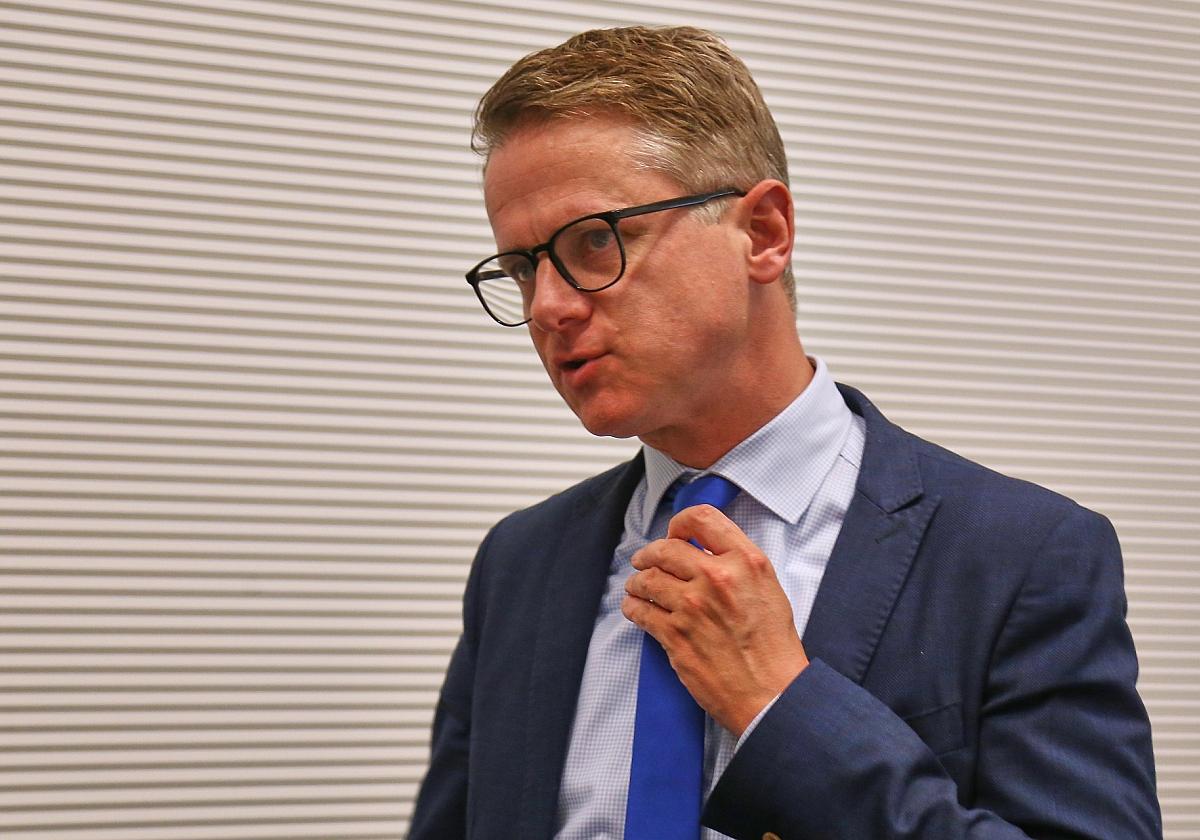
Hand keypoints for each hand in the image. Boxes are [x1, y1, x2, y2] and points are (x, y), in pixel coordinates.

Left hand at [621, 503, 808, 734]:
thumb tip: (704, 550)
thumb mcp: (767, 588)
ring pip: (647, 579)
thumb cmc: (773, 646)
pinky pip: (641, 611)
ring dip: (637, 581)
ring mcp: (692, 607)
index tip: (674, 533)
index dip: (680, 523)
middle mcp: (717, 578)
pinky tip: (635, 608)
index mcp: (745, 561)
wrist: (772, 693)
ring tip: (637, 587)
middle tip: (644, 560)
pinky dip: (633, 607)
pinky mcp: (675, 636)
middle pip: (665, 548)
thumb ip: (737, 564)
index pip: (702, 518)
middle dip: (649, 553)